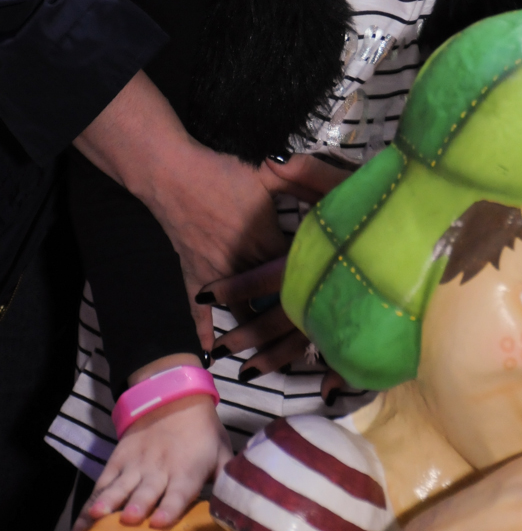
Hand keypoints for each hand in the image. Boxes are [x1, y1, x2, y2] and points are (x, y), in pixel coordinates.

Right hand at [70, 393, 230, 530]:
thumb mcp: (222, 452)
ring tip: (96, 516)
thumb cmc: (202, 432)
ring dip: (108, 503)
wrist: (175, 395)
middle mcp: (159, 470)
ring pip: (119, 487)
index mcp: (186, 471)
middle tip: (129, 519)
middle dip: (137, 506)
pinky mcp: (118, 460)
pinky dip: (88, 505)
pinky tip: (78, 526)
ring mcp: (135, 465)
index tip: (161, 522)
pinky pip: (102, 484)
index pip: (179, 492)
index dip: (170, 508)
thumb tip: (238, 503)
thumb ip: (227, 478)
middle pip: (146, 491)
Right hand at [202, 157, 349, 378]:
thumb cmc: (224, 172)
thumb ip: (302, 181)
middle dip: (294, 321)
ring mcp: (218, 275)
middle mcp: (246, 266)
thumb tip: (334, 186)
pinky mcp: (194, 275)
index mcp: (268, 242)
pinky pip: (199, 312)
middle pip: (274, 301)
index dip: (317, 284)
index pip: (298, 270)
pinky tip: (210, 356)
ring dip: (257, 335)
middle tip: (317, 341)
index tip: (337, 301)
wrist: (174, 175)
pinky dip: (204, 333)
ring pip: (242, 313)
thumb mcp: (269, 172)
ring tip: (276, 357)